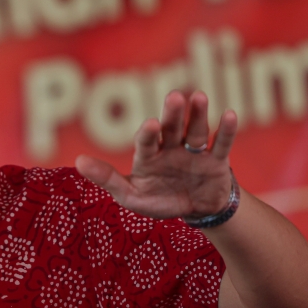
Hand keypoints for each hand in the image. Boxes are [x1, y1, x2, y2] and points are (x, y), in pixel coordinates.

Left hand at [75, 91, 233, 219]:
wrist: (195, 210)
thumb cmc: (159, 200)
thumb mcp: (131, 195)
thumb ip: (107, 179)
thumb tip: (78, 161)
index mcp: (148, 155)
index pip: (146, 142)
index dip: (148, 134)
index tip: (150, 125)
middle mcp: (171, 148)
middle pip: (172, 128)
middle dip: (173, 114)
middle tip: (174, 97)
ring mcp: (194, 152)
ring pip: (196, 131)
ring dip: (198, 115)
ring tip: (199, 97)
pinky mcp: (217, 160)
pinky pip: (221, 144)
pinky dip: (225, 131)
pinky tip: (229, 114)